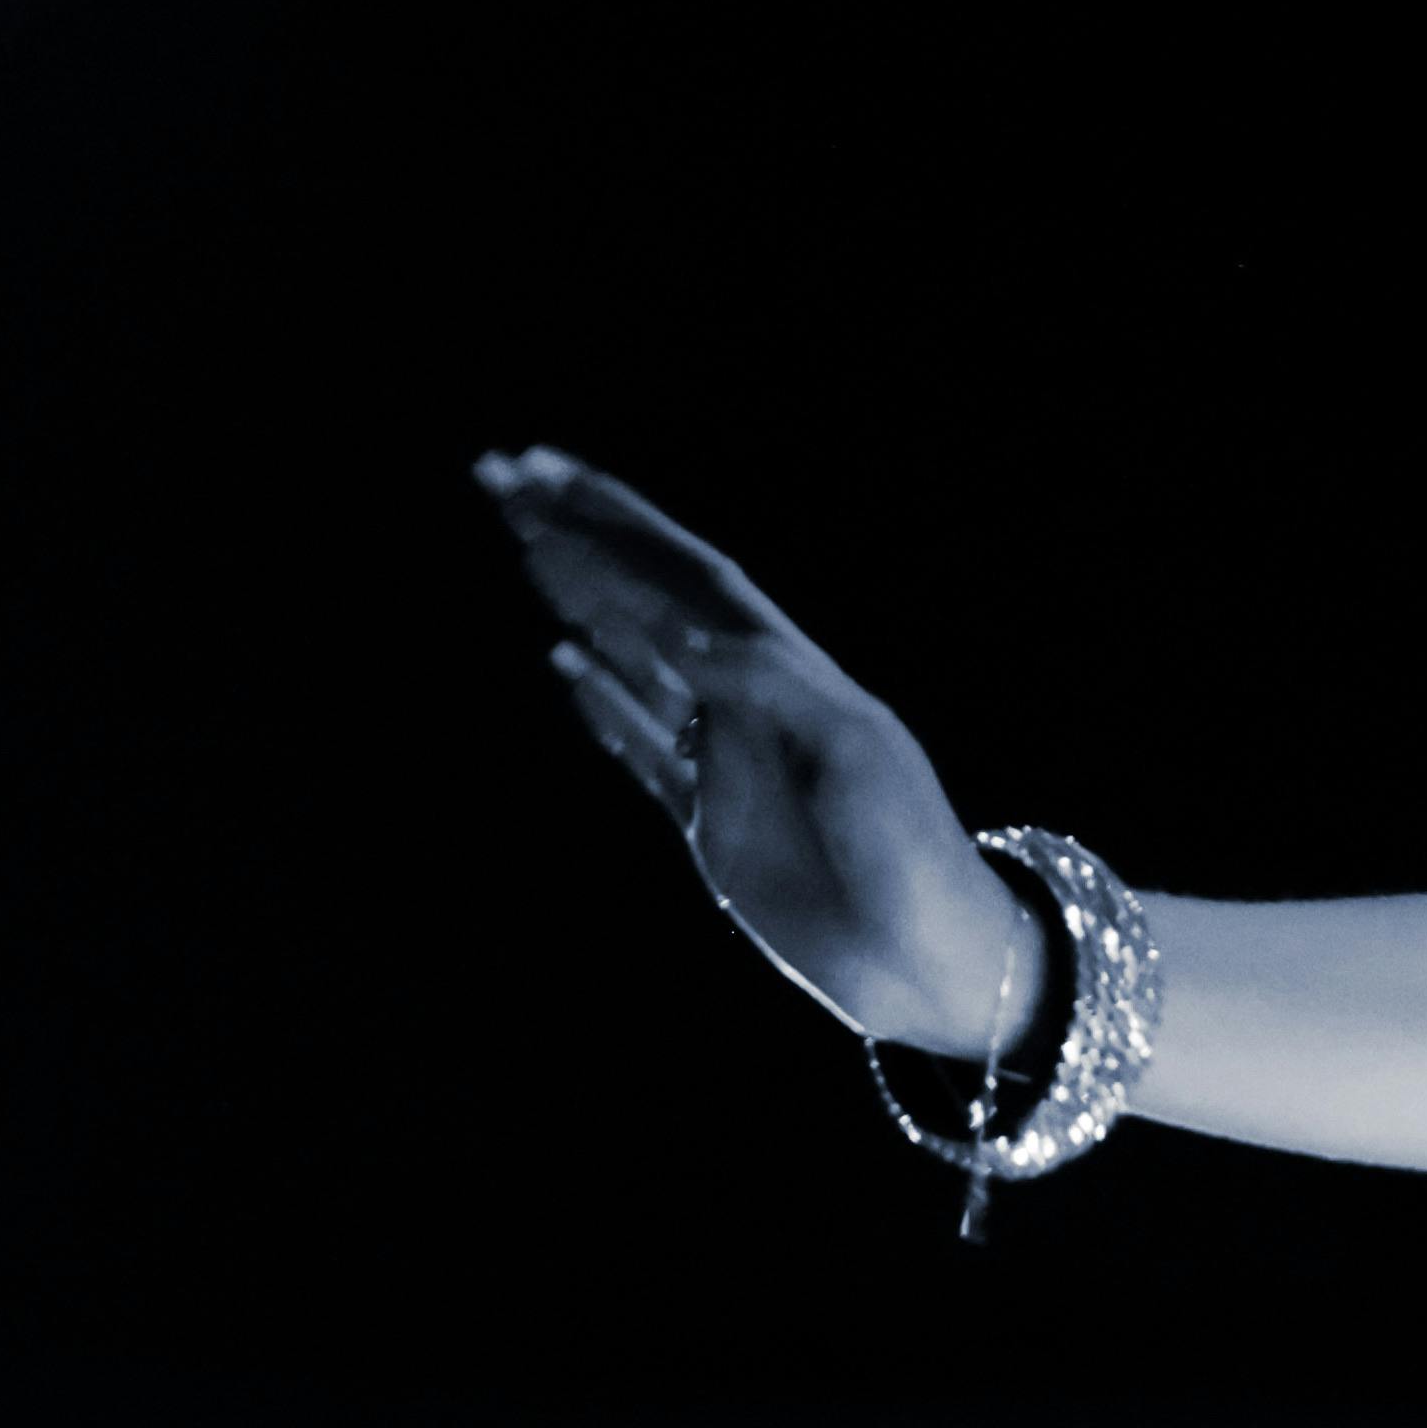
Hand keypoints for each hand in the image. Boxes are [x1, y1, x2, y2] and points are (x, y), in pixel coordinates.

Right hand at [477, 451, 1040, 1057]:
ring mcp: (727, 756)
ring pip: (637, 658)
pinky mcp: (713, 823)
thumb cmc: (908, 848)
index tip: (541, 475)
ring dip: (582, 599)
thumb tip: (675, 632)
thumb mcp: (851, 753)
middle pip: (648, 597)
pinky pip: (644, 747)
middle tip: (498, 480)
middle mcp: (747, 697)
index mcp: (784, 668)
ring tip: (525, 545)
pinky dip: (602, 704)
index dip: (614, 520)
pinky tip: (564, 664)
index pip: (682, 571)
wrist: (927, 952)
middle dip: (577, 536)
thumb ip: (765, 688)